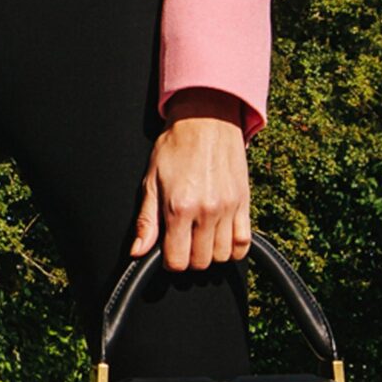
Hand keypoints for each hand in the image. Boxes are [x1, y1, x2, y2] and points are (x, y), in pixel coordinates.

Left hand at [130, 87, 251, 271]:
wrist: (206, 119)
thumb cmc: (175, 147)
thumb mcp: (151, 181)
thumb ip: (146, 221)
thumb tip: (137, 251)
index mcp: (179, 208)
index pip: (178, 261)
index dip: (169, 262)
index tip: (167, 252)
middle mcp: (207, 211)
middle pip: (201, 262)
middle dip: (189, 259)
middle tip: (183, 243)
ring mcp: (228, 208)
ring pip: (223, 256)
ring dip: (210, 254)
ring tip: (201, 239)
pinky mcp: (244, 203)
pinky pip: (244, 242)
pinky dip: (234, 248)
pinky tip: (221, 238)